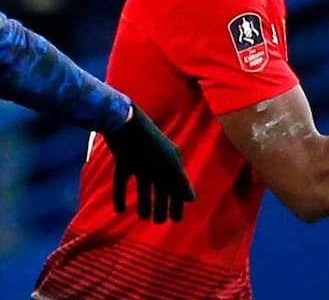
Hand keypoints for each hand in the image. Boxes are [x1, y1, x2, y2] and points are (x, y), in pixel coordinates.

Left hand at [103, 105, 195, 221]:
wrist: (125, 123)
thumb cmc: (150, 144)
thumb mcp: (168, 165)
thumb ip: (179, 182)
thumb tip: (192, 200)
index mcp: (171, 161)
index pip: (177, 185)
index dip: (178, 202)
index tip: (177, 219)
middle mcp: (157, 161)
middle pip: (161, 187)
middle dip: (162, 204)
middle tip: (160, 221)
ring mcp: (140, 161)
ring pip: (144, 185)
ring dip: (144, 201)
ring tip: (143, 217)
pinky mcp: (123, 160)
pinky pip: (123, 181)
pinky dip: (120, 195)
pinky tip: (119, 209)